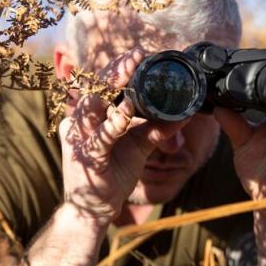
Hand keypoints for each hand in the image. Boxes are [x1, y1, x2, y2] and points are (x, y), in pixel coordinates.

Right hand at [57, 48, 188, 222]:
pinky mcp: (87, 159)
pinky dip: (112, 125)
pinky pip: (100, 139)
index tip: (139, 54)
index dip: (119, 69)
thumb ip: (157, 129)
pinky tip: (124, 115)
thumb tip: (185, 114)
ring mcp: (80, 140)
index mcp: (91, 118)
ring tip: (129, 71)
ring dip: (111, 89)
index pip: (103, 87)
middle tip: (136, 55)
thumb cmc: (112, 175)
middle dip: (116, 71)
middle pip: (96, 90)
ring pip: (93, 108)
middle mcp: (81, 124)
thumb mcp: (138, 147)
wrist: (94, 211)